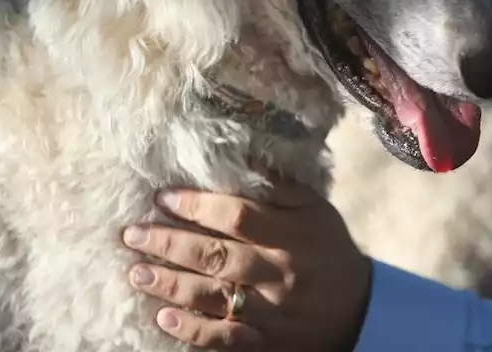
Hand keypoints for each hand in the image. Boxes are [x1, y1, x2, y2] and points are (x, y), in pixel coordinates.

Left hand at [121, 181, 372, 349]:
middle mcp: (280, 273)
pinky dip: (192, 329)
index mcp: (293, 235)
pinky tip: (163, 317)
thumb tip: (239, 157)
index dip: (198, 206)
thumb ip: (279, 187)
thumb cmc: (328, 250)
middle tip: (132, 233)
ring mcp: (272, 312)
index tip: (163, 197)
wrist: (359, 310)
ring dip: (170, 284)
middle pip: (218, 256)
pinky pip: (224, 338)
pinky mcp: (266, 342)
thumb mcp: (315, 210)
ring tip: (136, 272)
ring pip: (214, 297)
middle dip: (170, 243)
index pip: (239, 216)